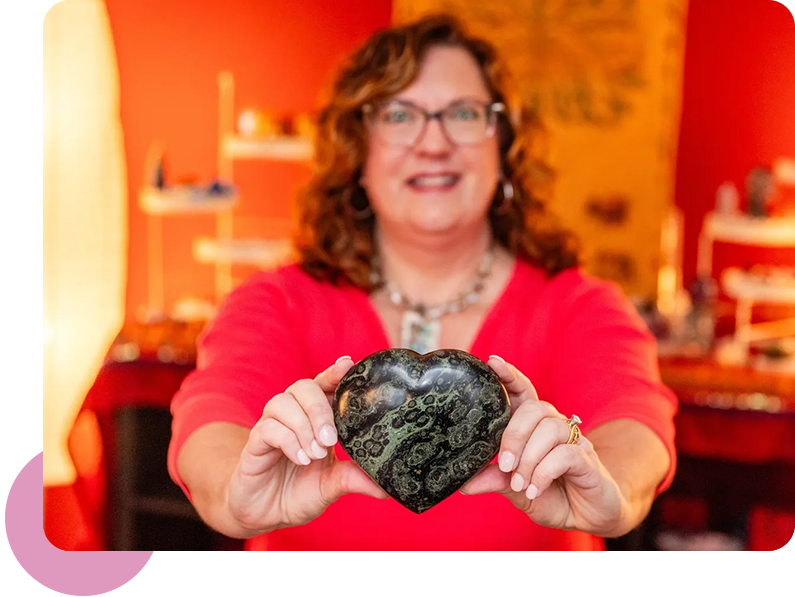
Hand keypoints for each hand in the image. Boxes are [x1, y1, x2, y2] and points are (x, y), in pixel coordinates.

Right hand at [225, 356, 387, 535]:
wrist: (265, 514)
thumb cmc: (299, 492)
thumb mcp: (331, 485)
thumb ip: (354, 479)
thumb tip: (386, 487)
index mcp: (315, 417)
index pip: (325, 385)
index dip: (335, 373)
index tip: (348, 364)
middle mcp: (293, 415)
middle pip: (304, 387)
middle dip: (320, 409)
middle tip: (331, 440)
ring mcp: (272, 426)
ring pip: (283, 402)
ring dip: (304, 426)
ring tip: (316, 454)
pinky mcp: (255, 443)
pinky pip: (269, 428)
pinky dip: (289, 442)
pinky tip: (301, 459)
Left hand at [459, 355, 625, 535]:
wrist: (587, 520)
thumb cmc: (551, 496)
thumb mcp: (517, 490)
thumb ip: (494, 480)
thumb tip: (463, 483)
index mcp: (534, 427)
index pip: (522, 392)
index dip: (509, 375)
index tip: (491, 362)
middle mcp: (554, 427)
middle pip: (534, 408)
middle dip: (514, 435)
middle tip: (505, 466)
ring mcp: (574, 441)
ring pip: (550, 429)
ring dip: (529, 459)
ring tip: (521, 485)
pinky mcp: (588, 460)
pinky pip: (566, 454)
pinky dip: (545, 472)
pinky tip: (535, 489)